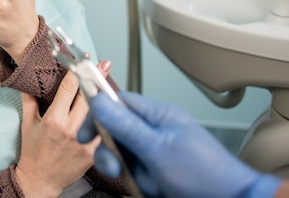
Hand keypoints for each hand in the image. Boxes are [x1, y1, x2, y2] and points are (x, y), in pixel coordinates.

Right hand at [15, 66, 109, 197]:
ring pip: (101, 114)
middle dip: (96, 78)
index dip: (77, 71)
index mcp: (54, 120)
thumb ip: (29, 100)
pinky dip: (109, 121)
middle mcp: (70, 130)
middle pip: (89, 97)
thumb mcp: (28, 124)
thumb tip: (27, 82)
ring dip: (106, 99)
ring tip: (111, 85)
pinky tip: (114, 111)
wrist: (41, 180)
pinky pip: (104, 132)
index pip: (68, 89)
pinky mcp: (93, 154)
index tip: (83, 59)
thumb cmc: (33, 153)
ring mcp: (84, 142)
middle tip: (103, 65)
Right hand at [77, 92, 281, 197]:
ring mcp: (154, 153)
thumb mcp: (157, 148)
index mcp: (158, 116)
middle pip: (115, 130)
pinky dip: (133, 181)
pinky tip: (147, 188)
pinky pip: (132, 172)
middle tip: (111, 164)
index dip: (99, 114)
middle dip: (108, 148)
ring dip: (121, 168)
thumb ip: (125, 125)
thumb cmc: (204, 174)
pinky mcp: (155, 173)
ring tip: (133, 180)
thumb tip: (98, 100)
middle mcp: (154, 131)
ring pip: (121, 153)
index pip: (119, 103)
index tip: (84, 132)